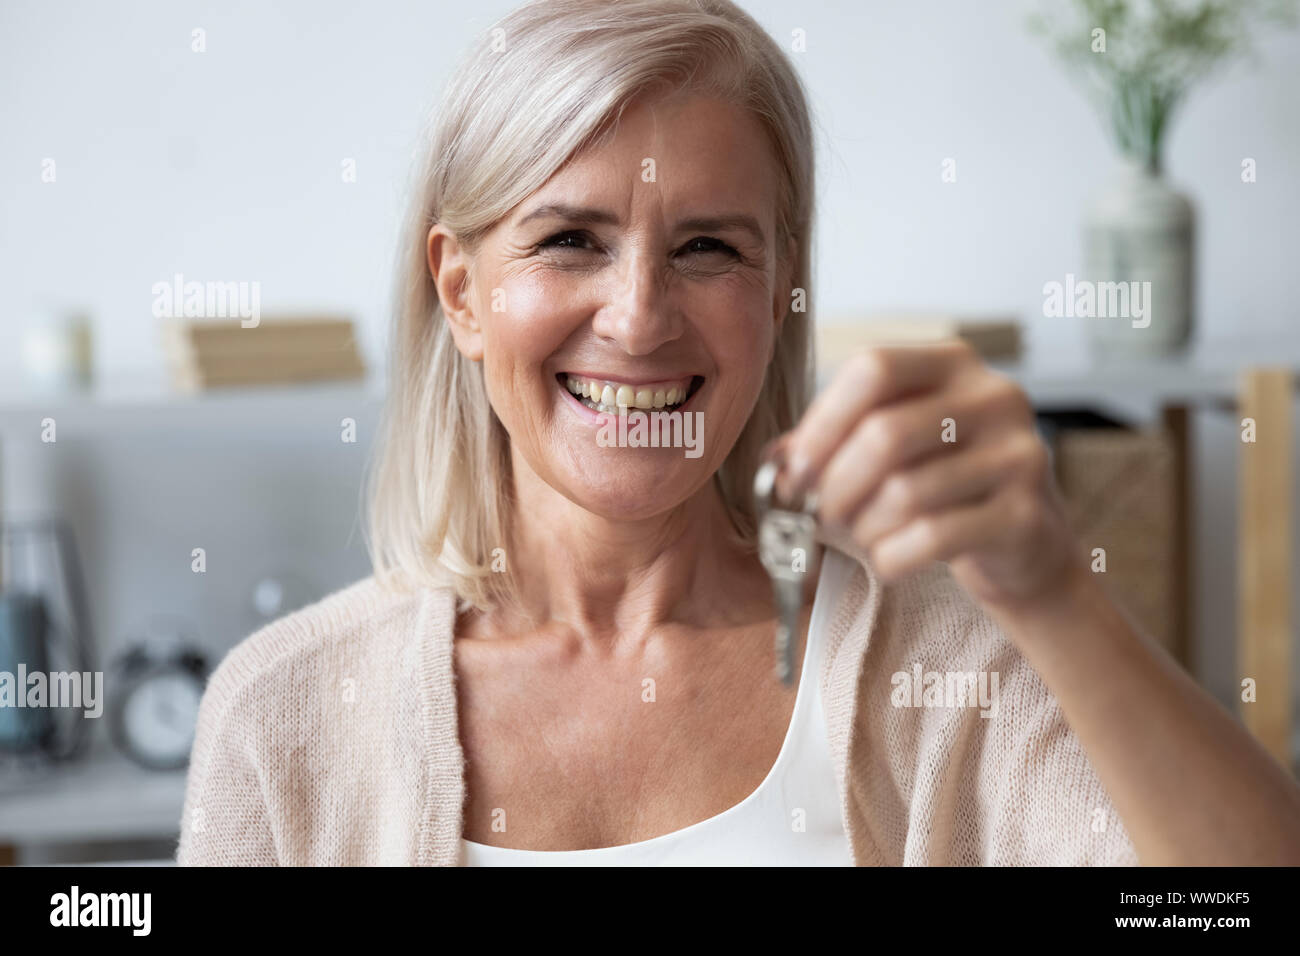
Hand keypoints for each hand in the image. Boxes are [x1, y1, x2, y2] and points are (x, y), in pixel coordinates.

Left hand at [777, 341, 1082, 611]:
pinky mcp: (1026, 515)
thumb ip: (833, 442)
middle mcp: (995, 397)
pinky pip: (933, 536)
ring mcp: (1019, 454)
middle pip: (884, 433)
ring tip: (861, 535)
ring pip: (905, 492)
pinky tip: (889, 560)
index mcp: (954, 363)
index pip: (873, 369)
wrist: (1026, 547)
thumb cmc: (944, 487)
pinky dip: (893, 556)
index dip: (822, 421)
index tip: (796, 470)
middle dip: (835, 484)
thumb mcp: (893, 450)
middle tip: (820, 514)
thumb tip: (776, 460)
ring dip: (863, 526)